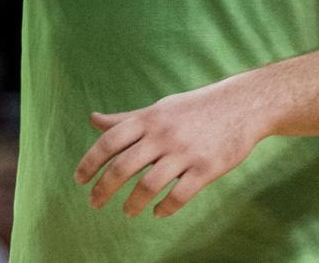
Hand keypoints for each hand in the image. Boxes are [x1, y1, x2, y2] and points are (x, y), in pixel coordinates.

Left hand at [74, 79, 265, 217]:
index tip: (79, 179)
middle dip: (105, 187)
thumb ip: (125, 119)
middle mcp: (162, 135)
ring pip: (150, 184)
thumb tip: (93, 120)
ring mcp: (184, 152)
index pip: (110, 140)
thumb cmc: (193, 108)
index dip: (91, 160)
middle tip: (94, 203)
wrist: (239, 106)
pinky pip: (181, 194)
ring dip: (134, 202)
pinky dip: (166, 207)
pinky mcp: (206, 168)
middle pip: (124, 165)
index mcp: (147, 119)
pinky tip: (158, 212)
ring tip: (127, 212)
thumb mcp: (157, 109)